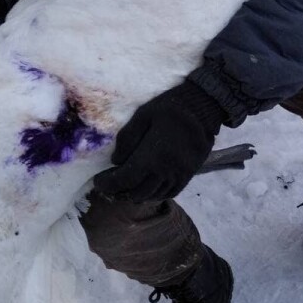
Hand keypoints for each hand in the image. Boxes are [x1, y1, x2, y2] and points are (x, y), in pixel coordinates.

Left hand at [93, 80, 226, 203]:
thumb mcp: (143, 115)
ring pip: (153, 195)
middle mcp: (166, 170)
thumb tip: (116, 161)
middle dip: (119, 192)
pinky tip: (147, 189)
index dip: (108, 184)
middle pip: (138, 192)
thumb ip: (127, 139)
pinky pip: (170, 192)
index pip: (125, 180)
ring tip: (125, 188)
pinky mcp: (189, 174)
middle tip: (109, 185)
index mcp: (152, 156)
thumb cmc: (170, 107)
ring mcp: (179, 174)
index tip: (98, 181)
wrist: (204, 107)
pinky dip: (155, 195)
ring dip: (136, 195)